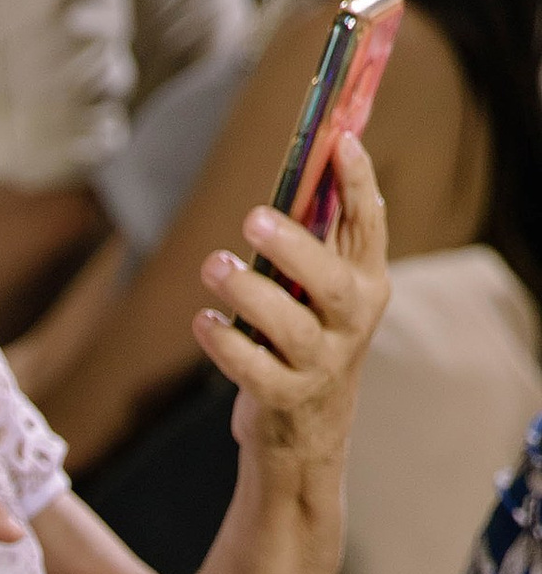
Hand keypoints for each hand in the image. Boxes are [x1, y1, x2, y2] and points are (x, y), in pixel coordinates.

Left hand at [194, 128, 389, 476]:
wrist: (307, 432)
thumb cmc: (306, 340)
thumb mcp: (318, 291)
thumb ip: (314, 239)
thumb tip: (304, 160)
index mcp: (365, 283)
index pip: (370, 226)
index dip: (359, 183)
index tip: (341, 141)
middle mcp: (351, 323)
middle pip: (333, 284)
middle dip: (295, 248)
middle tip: (252, 216)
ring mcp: (321, 364)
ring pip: (291, 328)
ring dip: (249, 294)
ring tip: (214, 266)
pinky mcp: (285, 398)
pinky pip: (254, 370)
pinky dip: (226, 345)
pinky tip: (204, 322)